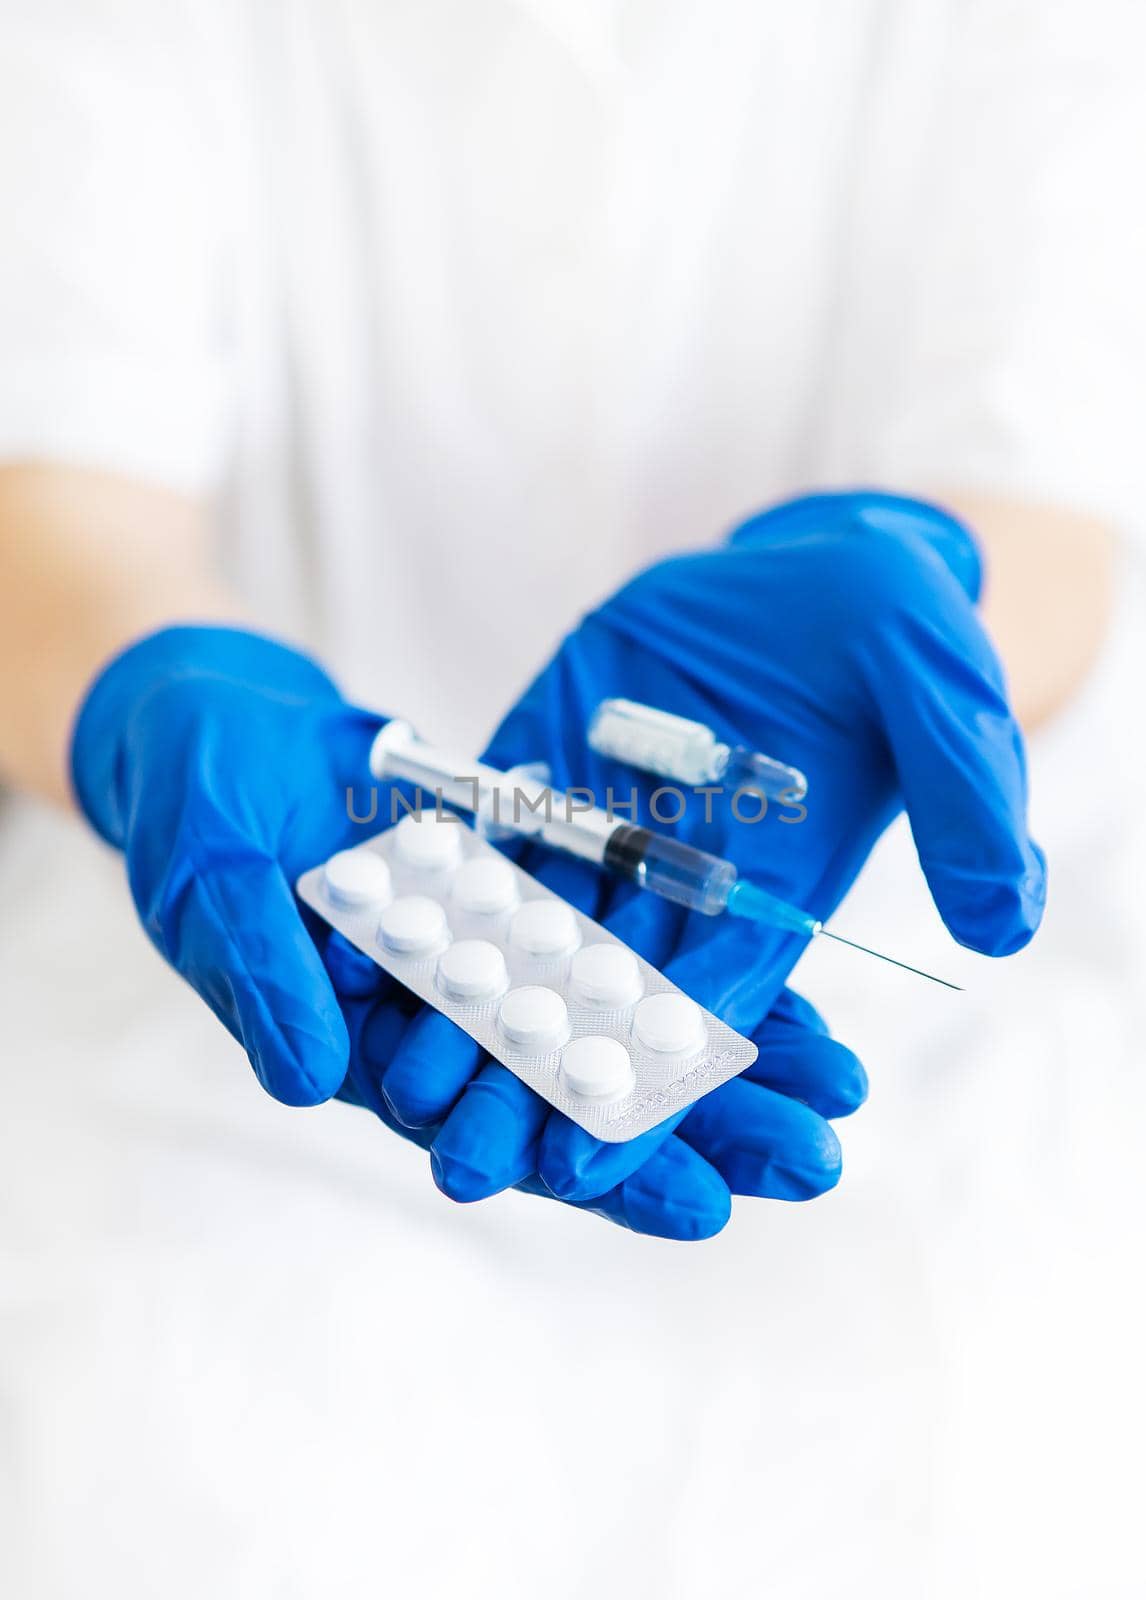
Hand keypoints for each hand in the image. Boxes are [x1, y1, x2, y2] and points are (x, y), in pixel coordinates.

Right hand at [72, 623, 859, 1242]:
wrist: (219, 722)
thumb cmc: (189, 812)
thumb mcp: (214, 885)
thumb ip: (268, 976)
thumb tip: (312, 1081)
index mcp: (376, 1051)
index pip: (498, 1132)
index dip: (596, 1171)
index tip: (705, 1210)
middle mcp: (451, 1019)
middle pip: (589, 1087)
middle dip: (703, 1126)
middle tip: (821, 1158)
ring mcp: (493, 951)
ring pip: (621, 1012)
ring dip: (723, 1048)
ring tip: (839, 1080)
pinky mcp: (521, 886)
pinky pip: (619, 924)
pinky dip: (689, 949)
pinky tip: (783, 972)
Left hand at [359, 491, 1043, 1224]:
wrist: (817, 572)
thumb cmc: (899, 633)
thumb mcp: (944, 700)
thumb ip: (965, 801)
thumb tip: (1004, 922)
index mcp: (769, 900)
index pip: (703, 1011)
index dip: (645, 1089)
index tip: (579, 1165)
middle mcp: (674, 885)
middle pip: (595, 999)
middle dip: (532, 1087)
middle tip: (457, 1171)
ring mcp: (597, 828)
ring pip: (519, 935)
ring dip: (462, 1011)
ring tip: (397, 1087)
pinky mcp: (539, 766)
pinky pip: (475, 829)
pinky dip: (426, 883)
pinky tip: (359, 934)